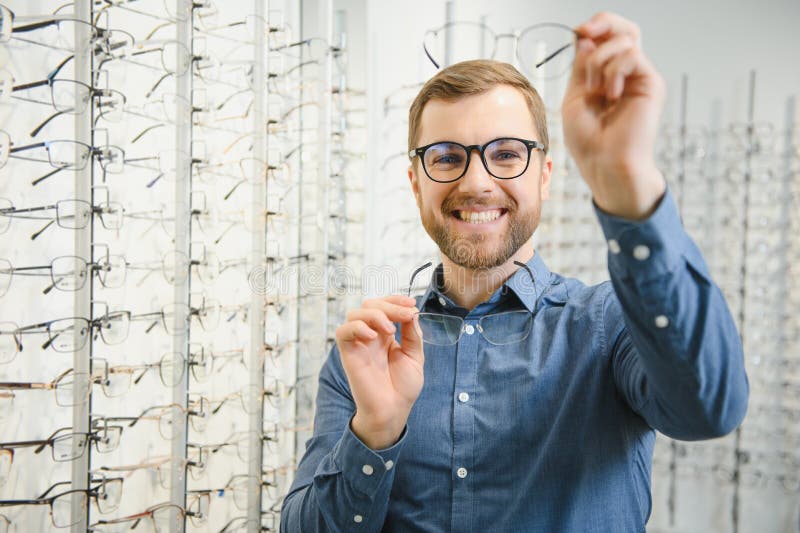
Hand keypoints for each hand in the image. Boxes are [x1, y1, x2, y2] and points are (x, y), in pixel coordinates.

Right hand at [335, 295, 423, 449]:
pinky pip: (343, 331)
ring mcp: (359, 343)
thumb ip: (412, 334)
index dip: (396, 299)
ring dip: (376, 314)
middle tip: (405, 315)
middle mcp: (370, 335)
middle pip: (370, 304)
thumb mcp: (415, 356)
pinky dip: (358, 327)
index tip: (411, 303)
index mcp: (386, 334)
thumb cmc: (403, 387)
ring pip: (355, 313)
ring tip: (390, 330)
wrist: (393, 410)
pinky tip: (374, 336)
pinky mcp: (348, 353)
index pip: (384, 305)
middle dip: (389, 305)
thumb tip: (411, 312)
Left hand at [562, 12, 666, 219]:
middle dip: (603, 22)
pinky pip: (632, 56)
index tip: (578, 32)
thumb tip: (586, 37)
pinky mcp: (651, 83)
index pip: (606, 38)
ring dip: (599, 61)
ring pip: (624, 40)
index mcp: (607, 76)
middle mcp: (626, 74)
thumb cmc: (589, 141)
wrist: (605, 164)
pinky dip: (614, 71)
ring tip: (596, 90)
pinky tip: (611, 94)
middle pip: (624, 28)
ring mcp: (640, 78)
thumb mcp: (575, 97)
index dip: (594, 28)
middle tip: (585, 31)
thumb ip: (581, 66)